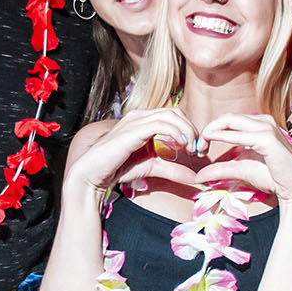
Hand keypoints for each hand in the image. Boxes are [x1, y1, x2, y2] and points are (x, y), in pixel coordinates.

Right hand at [65, 108, 201, 196]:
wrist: (92, 174)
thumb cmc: (117, 168)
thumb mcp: (152, 168)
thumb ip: (173, 170)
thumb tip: (196, 178)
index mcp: (144, 121)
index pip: (174, 116)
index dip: (190, 130)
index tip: (198, 151)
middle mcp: (140, 116)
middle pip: (175, 112)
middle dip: (191, 129)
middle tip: (198, 149)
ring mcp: (135, 120)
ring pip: (170, 114)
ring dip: (186, 130)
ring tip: (191, 148)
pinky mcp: (132, 129)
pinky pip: (161, 124)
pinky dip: (176, 133)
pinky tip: (181, 146)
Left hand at [197, 112, 291, 206]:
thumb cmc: (272, 177)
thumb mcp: (240, 170)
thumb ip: (220, 169)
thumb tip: (198, 176)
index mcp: (258, 125)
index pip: (228, 120)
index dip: (211, 130)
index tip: (200, 148)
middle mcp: (263, 122)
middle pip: (227, 117)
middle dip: (209, 129)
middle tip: (197, 146)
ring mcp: (267, 128)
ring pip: (231, 120)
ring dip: (213, 130)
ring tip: (201, 145)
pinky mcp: (268, 138)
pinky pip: (240, 134)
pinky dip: (223, 137)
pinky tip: (211, 141)